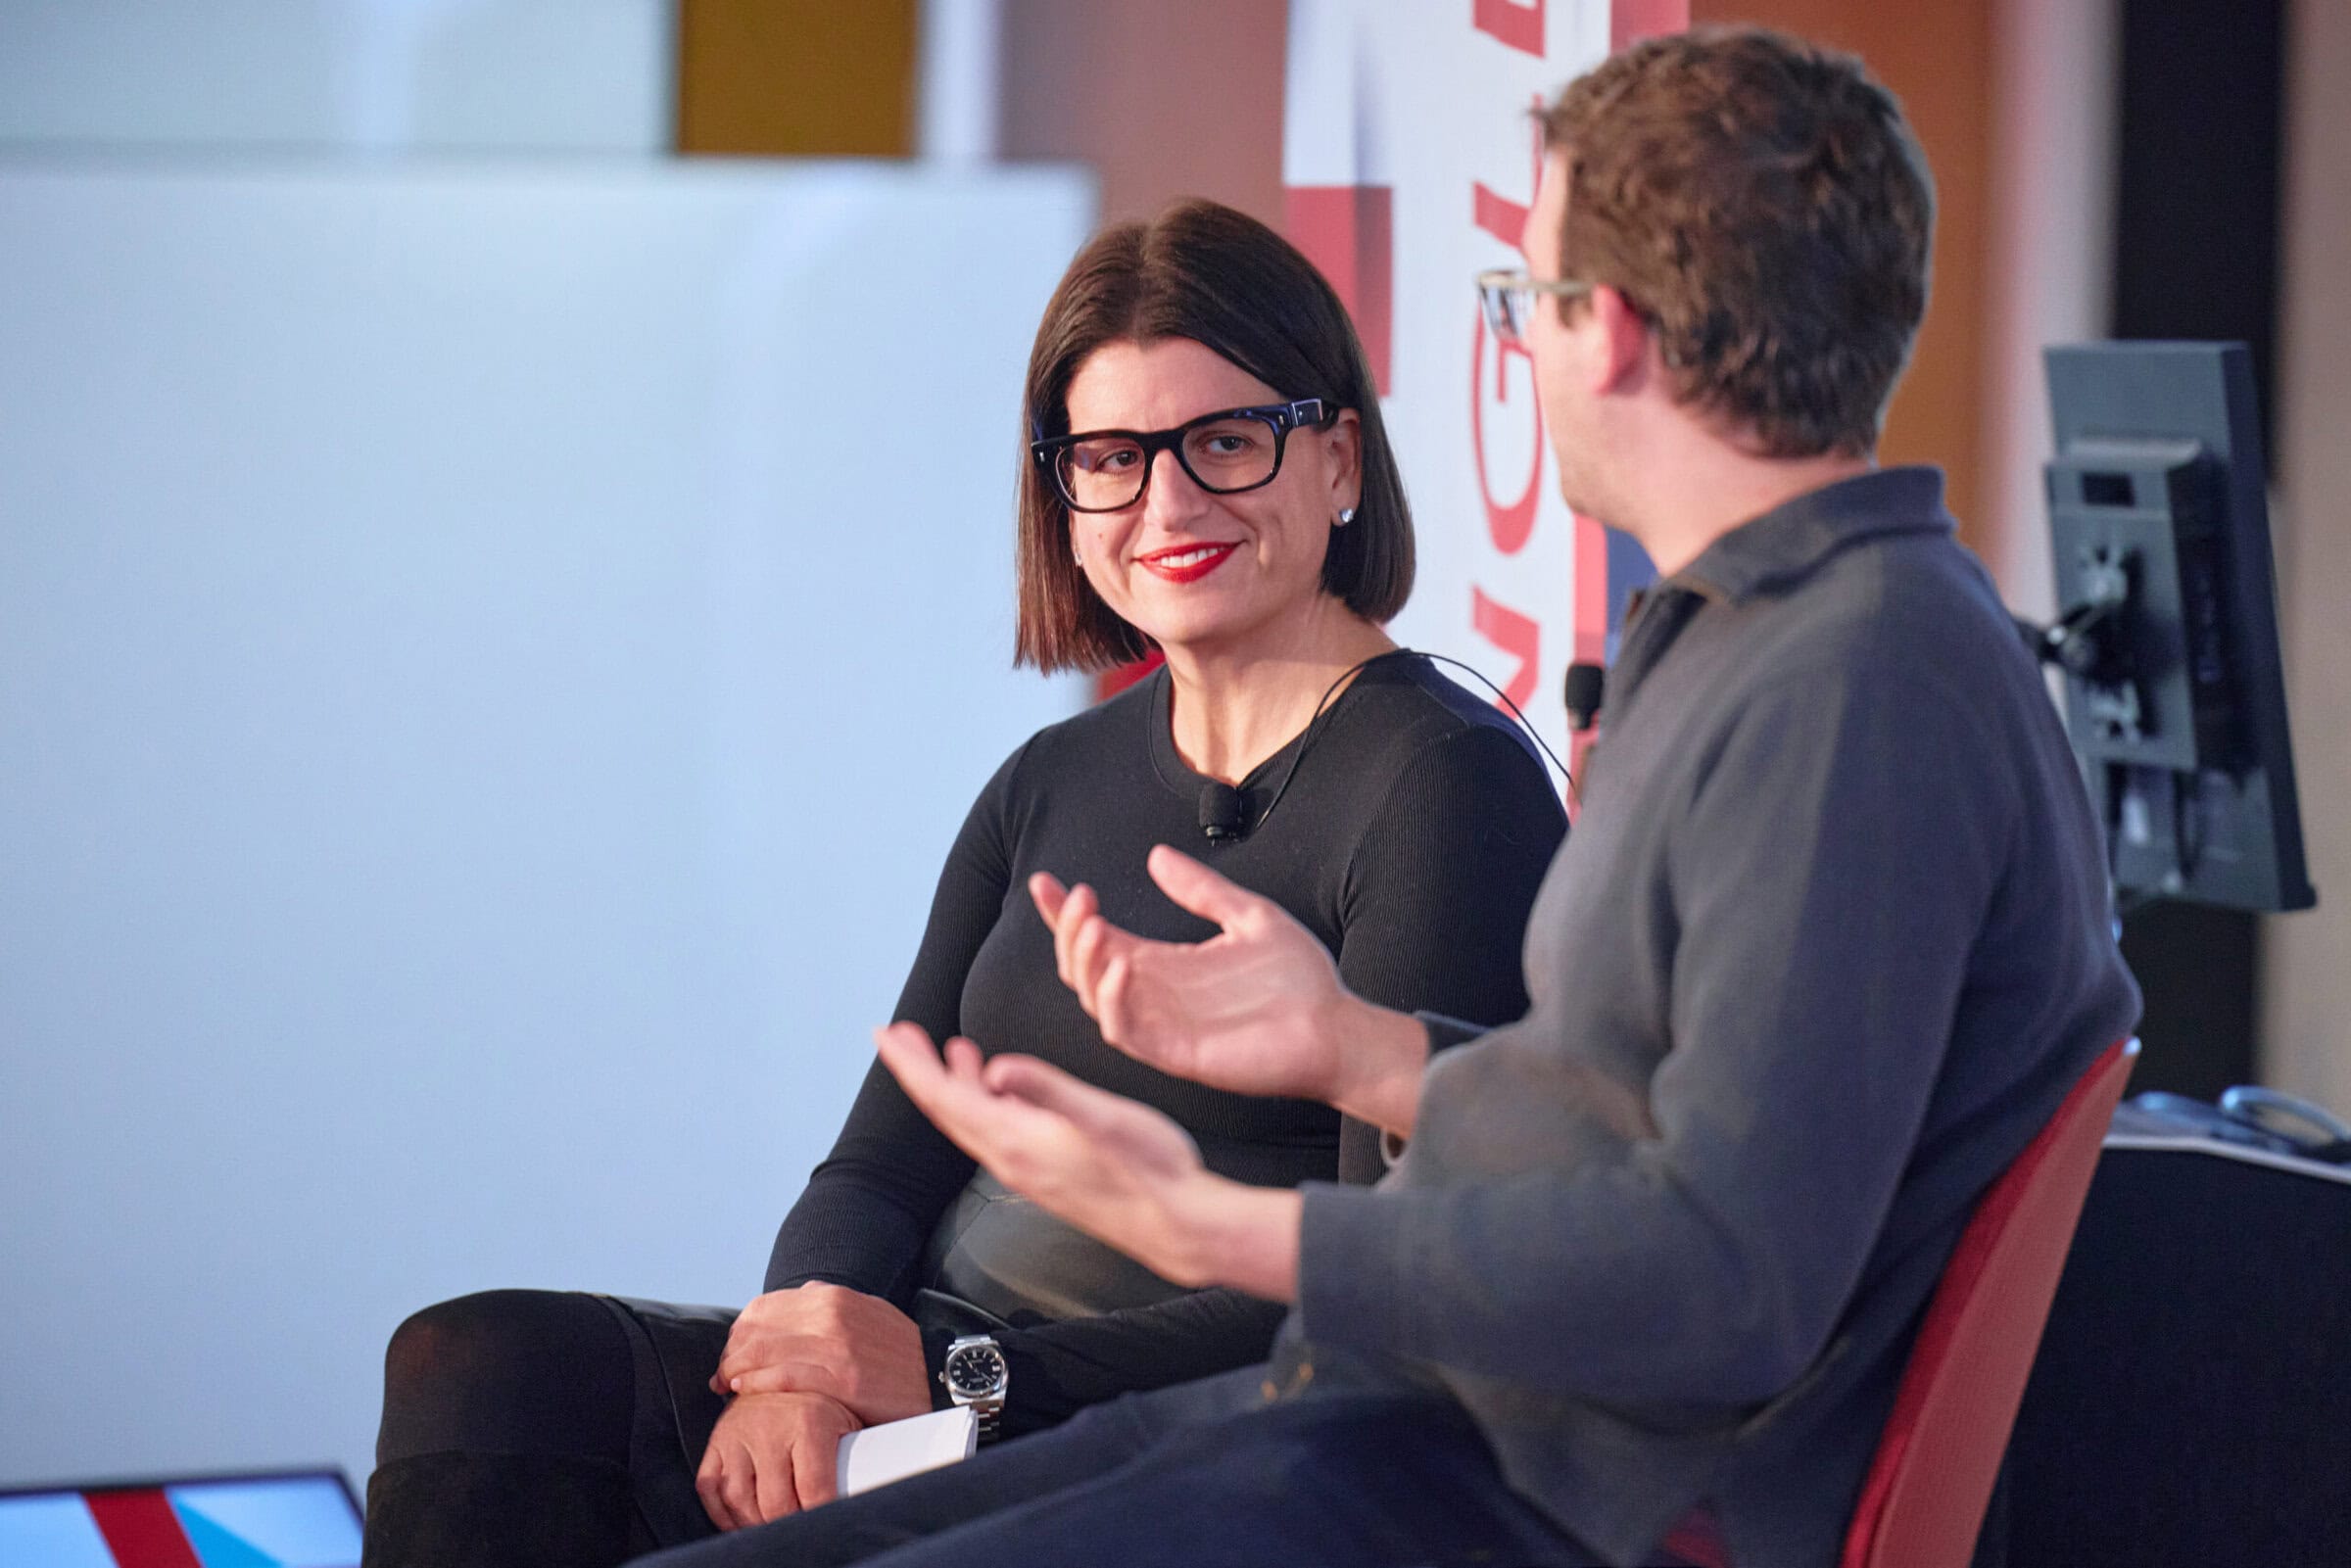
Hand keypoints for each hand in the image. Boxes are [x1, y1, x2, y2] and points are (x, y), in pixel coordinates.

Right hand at [695, 1390, 859, 1529]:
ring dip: (756, 1523)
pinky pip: (710, 1487)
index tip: (825, 1519)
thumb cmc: (820, 1404)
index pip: (814, 1487)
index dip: (820, 1513)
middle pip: (775, 1501)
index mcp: (809, 1420)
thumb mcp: (845, 1419)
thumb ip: (855, 1451)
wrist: (780, 1372)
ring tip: (773, 1526)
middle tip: (800, 1526)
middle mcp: (770, 1425)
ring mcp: (738, 1433)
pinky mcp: (716, 1442)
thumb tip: (868, 1485)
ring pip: (739, 1498)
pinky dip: (722, 1512)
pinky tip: (743, 1518)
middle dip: (789, 1523)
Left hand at [709, 1283, 930, 1426]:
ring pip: (763, 1351)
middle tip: (722, 1375)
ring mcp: (836, 1344)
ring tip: (727, 1385)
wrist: (941, 1376)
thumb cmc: (899, 1353)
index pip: (764, 1308)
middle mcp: (830, 1313)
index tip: (732, 1353)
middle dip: (731, 1352)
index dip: (739, 1332)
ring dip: (734, 1369)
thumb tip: (797, 1298)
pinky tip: (744, 1391)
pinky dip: (755, 1383)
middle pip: (756, 1328)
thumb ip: (830, 1306)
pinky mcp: (842, 1377)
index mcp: (833, 1296)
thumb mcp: (866, 1313)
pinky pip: (782, 1376)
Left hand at [875, 1022, 1300, 1300]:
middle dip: (921, 1068)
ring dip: (955, 1083)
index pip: (944, 1097)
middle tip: (901, 1033)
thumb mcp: (1100, 1118)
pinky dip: (986, 1102)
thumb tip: (997, 1069)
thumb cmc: (1149, 1169)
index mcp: (1016, 1140)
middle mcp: (1011, 1159)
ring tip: (951, 1049)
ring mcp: (1028, 1170)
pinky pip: (998, 1133)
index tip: (884, 1033)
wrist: (1179, 1225)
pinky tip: (1005, 1090)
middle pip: (948, 1109)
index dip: (910, 1064)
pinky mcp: (1047, 1175)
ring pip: (973, 1121)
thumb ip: (1046, 1091)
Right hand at [1031, 845, 1428, 1131]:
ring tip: (1093, 922)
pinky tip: (1122, 965)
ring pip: (1094, 998)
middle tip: (1079, 897)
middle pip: (1083, 967)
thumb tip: (1156, 855)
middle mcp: (1153, 996)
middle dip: (1068, 932)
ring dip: (1083, 960)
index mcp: (1163, 965)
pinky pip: (1126, 1032)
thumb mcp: (1249, 916)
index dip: (1064, 914)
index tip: (1044, 881)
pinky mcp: (1177, 1054)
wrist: (1339, 1027)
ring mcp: (1161, 1027)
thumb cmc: (1300, 980)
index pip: (1098, 938)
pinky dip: (1113, 1001)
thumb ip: (1202, 889)